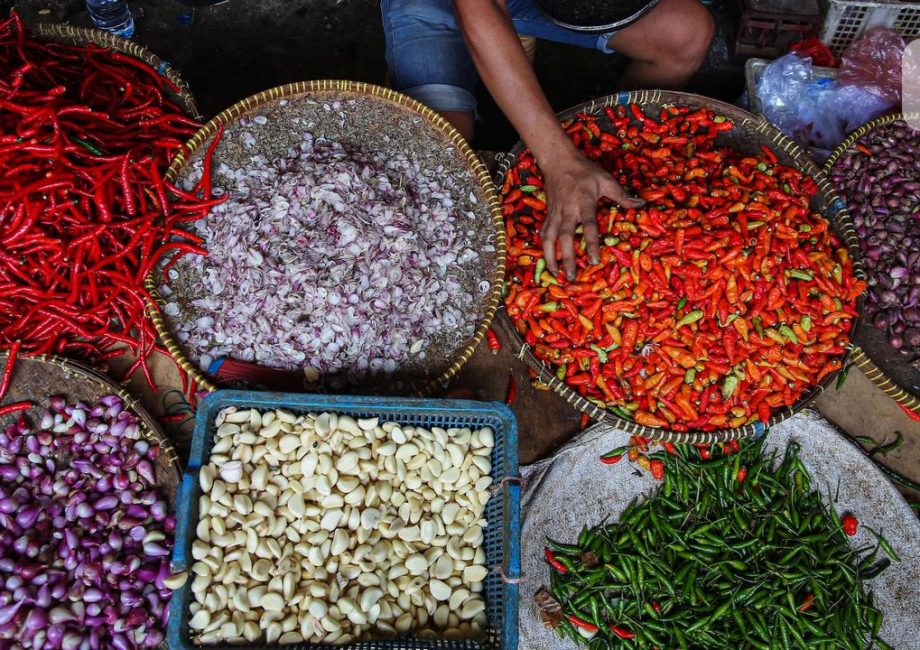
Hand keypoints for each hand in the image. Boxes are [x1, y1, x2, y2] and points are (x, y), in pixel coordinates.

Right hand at [540, 152, 644, 279]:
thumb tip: (642, 205)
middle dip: (568, 258)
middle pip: (565, 238)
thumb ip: (622, 195)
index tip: (595, 260)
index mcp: (584, 203)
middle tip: (572, 277)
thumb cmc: (584, 170)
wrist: (558, 160)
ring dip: (551, 257)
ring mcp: (555, 213)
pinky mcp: (548, 214)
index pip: (589, 227)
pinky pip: (544, 233)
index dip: (592, 244)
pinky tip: (547, 259)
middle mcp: (567, 211)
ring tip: (556, 274)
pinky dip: (544, 248)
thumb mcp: (606, 180)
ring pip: (550, 238)